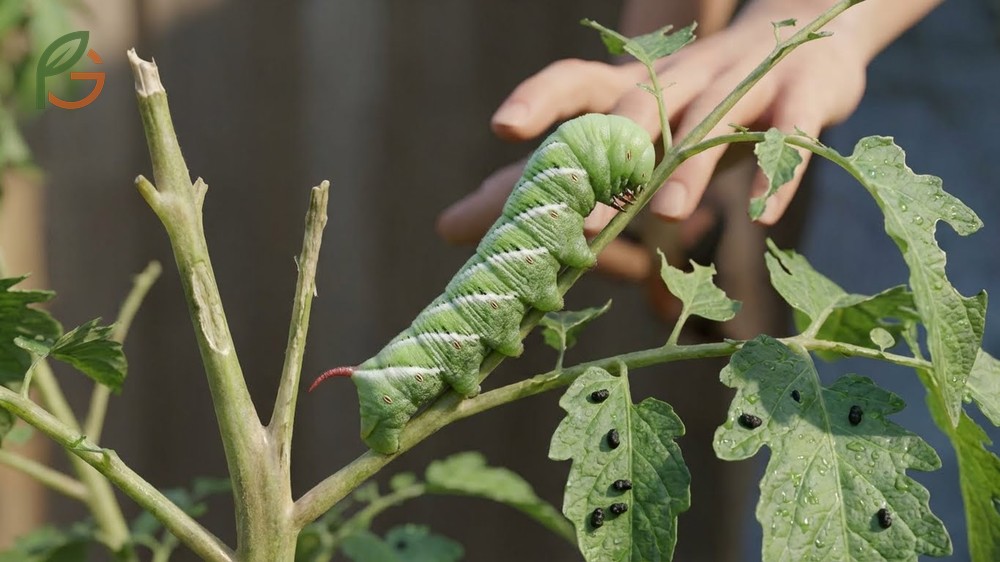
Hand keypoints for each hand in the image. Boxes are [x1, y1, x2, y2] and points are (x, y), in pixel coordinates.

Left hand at [437, 0, 868, 277]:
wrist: (810, 36)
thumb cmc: (696, 103)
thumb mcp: (625, 137)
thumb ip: (545, 180)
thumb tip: (450, 227)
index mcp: (636, 88)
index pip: (579, 82)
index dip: (541, 98)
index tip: (502, 126)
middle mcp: (684, 80)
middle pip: (643, 104)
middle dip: (615, 149)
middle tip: (585, 211)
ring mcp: (745, 84)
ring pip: (713, 121)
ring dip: (689, 167)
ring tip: (667, 215)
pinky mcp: (803, 98)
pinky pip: (790, 137)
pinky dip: (778, 173)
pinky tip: (760, 215)